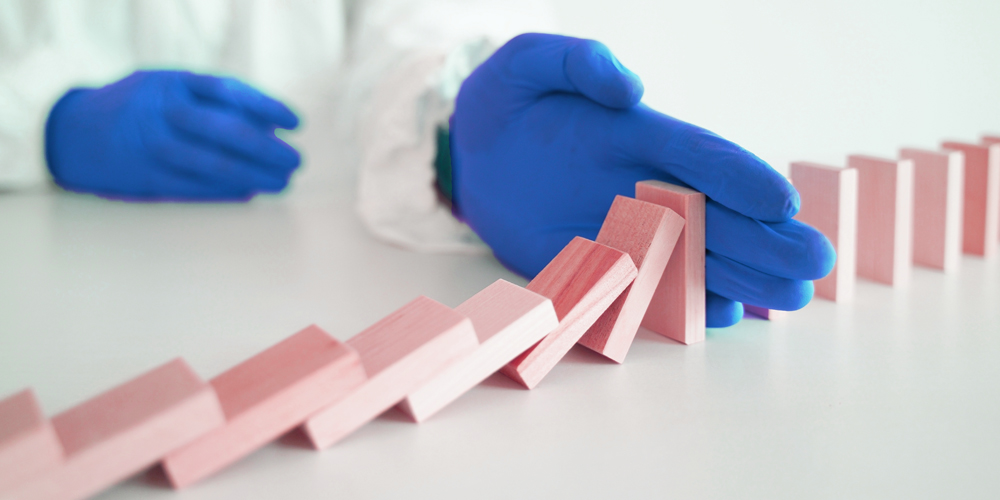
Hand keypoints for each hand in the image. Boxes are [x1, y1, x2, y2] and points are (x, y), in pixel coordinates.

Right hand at [45, 70, 299, 199]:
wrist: (72, 132)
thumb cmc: (135, 105)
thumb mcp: (165, 84)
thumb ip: (208, 97)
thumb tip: (265, 123)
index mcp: (171, 81)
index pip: (229, 91)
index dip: (268, 107)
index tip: (296, 123)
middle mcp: (162, 112)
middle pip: (228, 131)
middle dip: (269, 149)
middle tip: (295, 161)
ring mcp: (152, 147)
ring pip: (215, 164)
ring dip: (256, 176)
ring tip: (281, 183)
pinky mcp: (147, 178)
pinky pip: (195, 188)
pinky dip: (227, 192)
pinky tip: (249, 192)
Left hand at [450, 33, 835, 326]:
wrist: (467, 156)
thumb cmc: (503, 102)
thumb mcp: (526, 64)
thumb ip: (577, 62)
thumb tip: (627, 86)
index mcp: (637, 134)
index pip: (699, 156)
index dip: (742, 177)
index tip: (784, 201)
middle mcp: (643, 183)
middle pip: (716, 213)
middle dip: (767, 239)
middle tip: (816, 265)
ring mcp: (625, 227)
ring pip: (696, 253)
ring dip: (744, 277)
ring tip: (790, 300)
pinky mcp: (598, 260)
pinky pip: (649, 284)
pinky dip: (685, 301)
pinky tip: (725, 315)